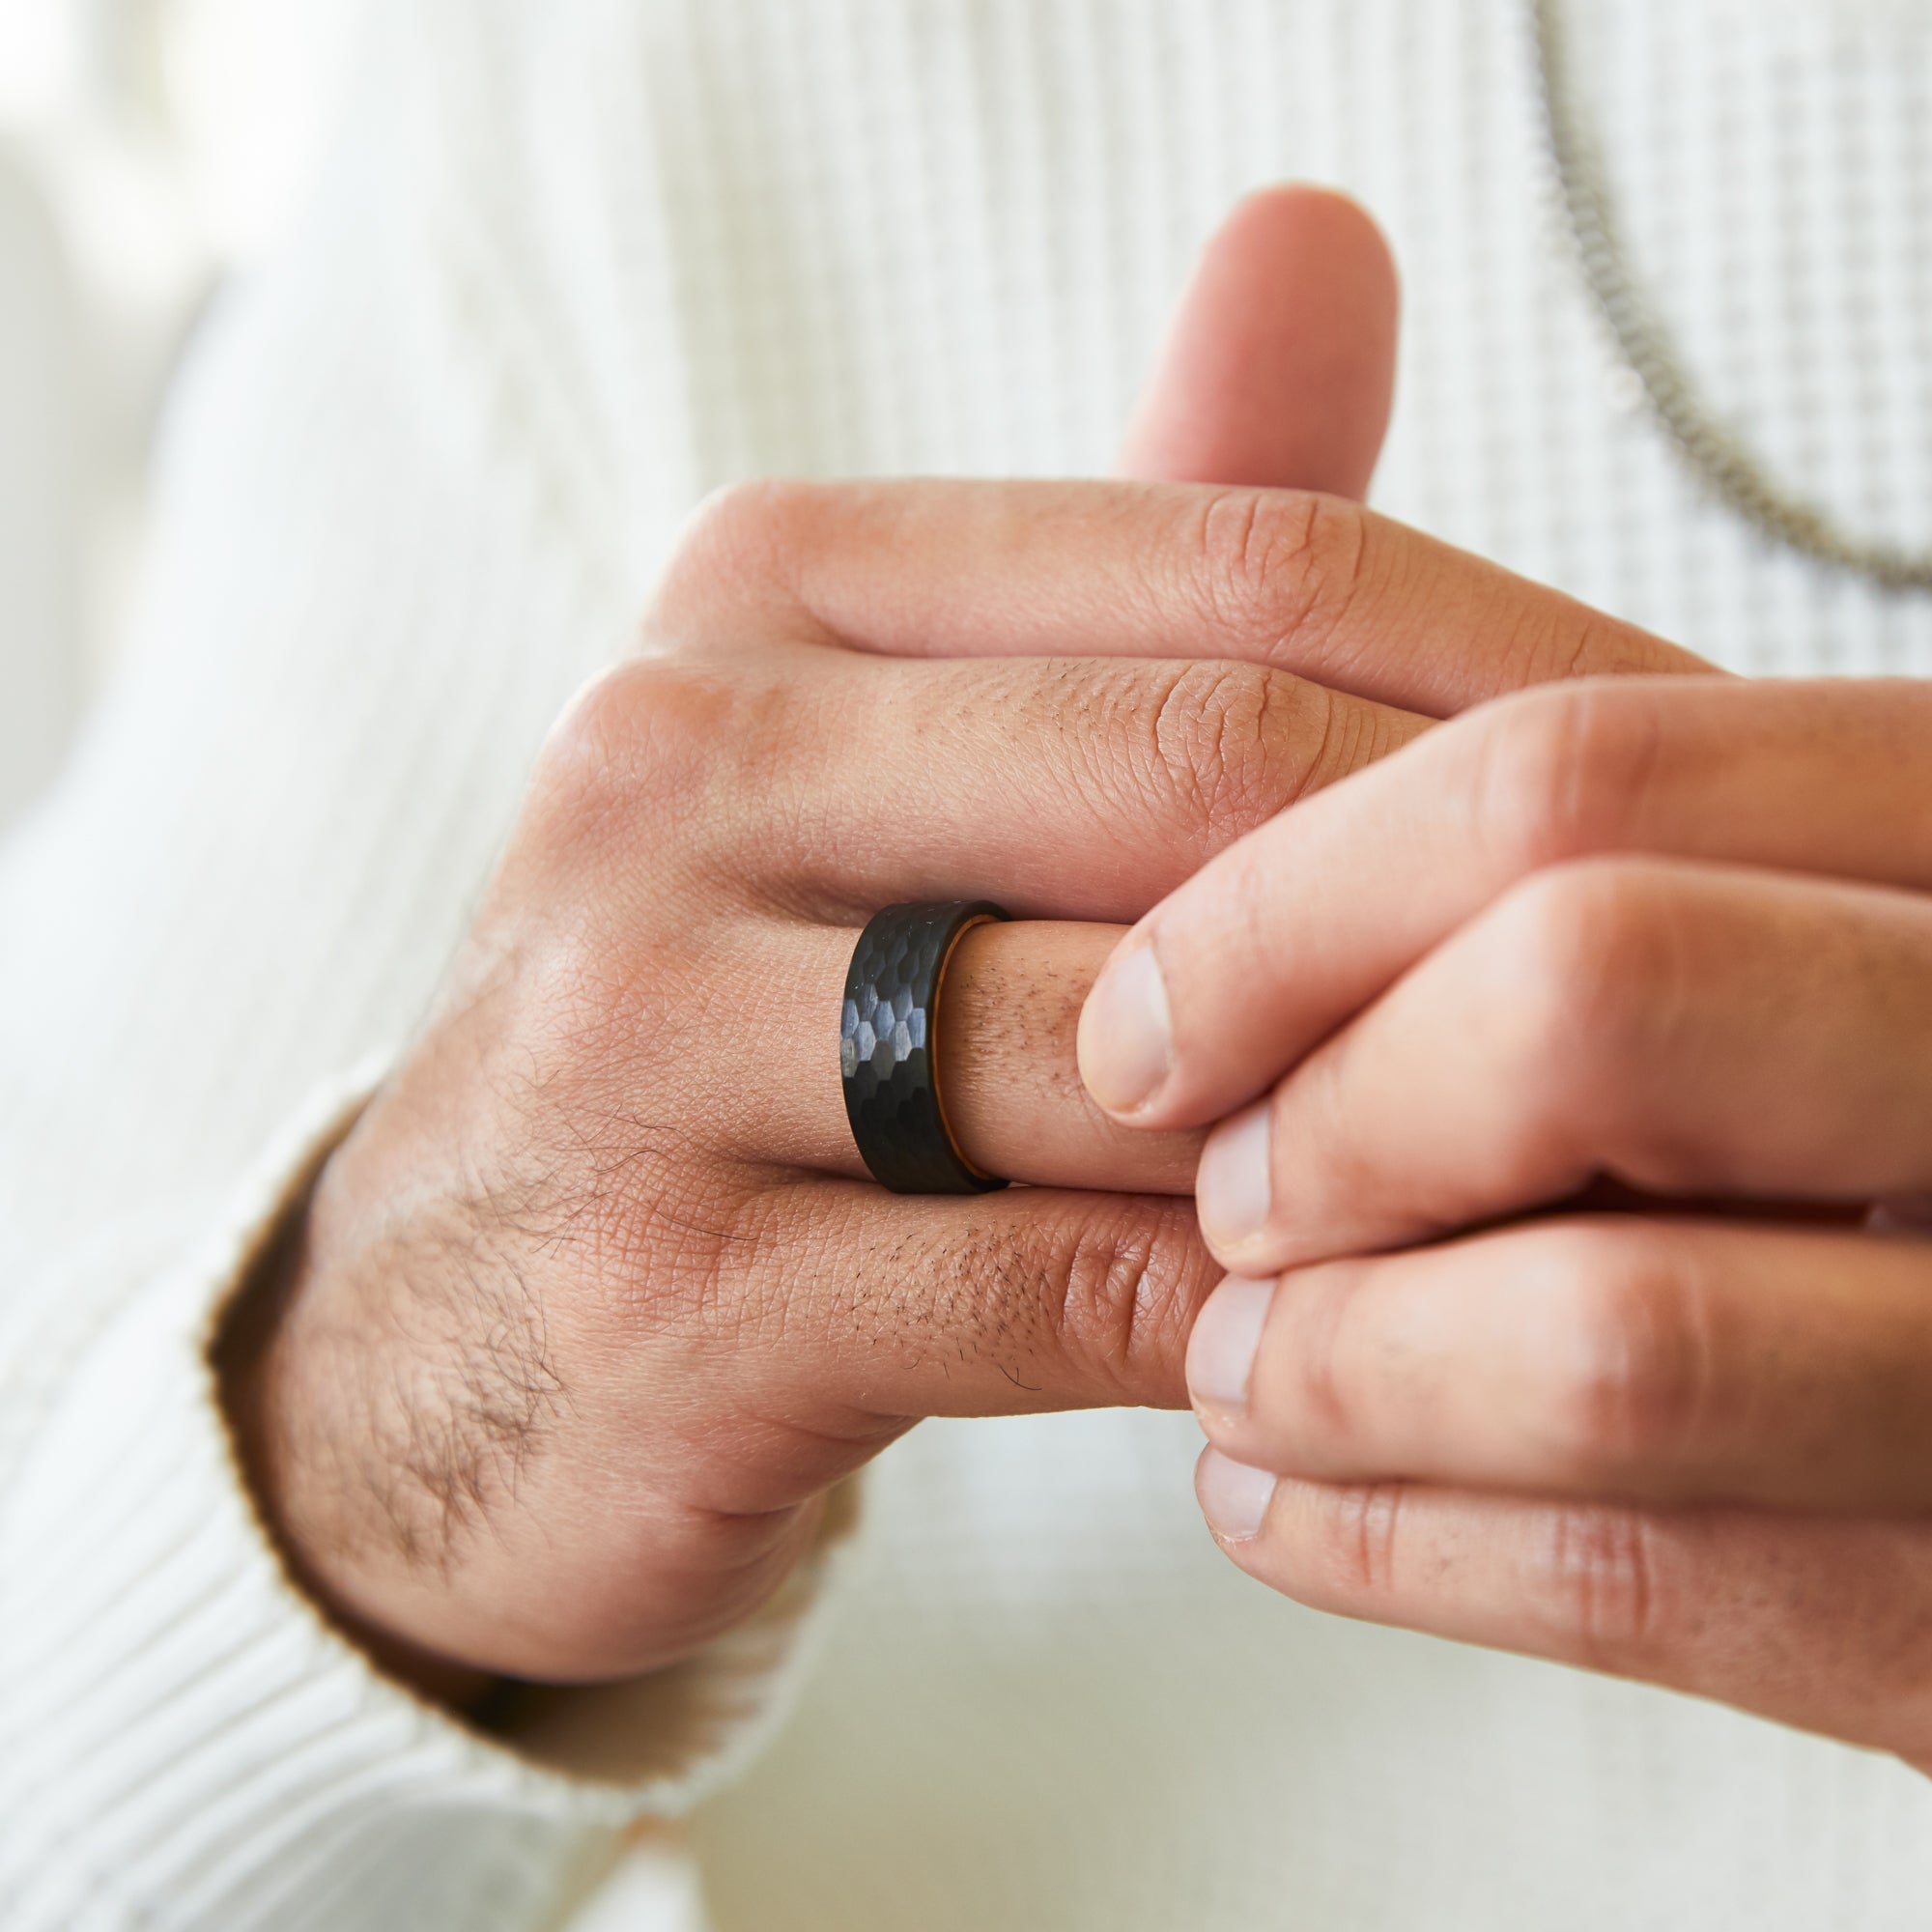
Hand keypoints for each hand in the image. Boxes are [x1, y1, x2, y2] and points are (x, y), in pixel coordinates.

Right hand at [216, 189, 1689, 1693]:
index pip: (1236, 569)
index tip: (1698, 794)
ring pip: (1128, 1050)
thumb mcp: (902, 762)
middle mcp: (668, 768)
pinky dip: (1237, 1315)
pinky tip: (1336, 1329)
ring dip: (1376, 1123)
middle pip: (1194, 780)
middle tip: (1664, 991)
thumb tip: (1321, 231)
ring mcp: (632, 1036)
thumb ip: (1124, 553)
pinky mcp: (661, 1299)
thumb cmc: (745, 1029)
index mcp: (762, 597)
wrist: (452, 1332)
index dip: (1527, 687)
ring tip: (1552, 1173)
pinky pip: (1043, 1289)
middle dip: (1476, 903)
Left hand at [1082, 669, 1931, 1768]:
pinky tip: (1282, 1497)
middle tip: (1219, 1195)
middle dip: (1332, 1115)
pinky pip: (1653, 1584)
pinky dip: (1388, 1538)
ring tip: (1239, 1366)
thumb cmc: (1771, 1096)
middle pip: (1596, 992)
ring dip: (1337, 1360)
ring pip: (1619, 1332)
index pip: (1574, 778)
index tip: (1145, 1021)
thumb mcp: (1707, 861)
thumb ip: (1464, 666)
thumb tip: (1282, 274)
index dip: (1294, 907)